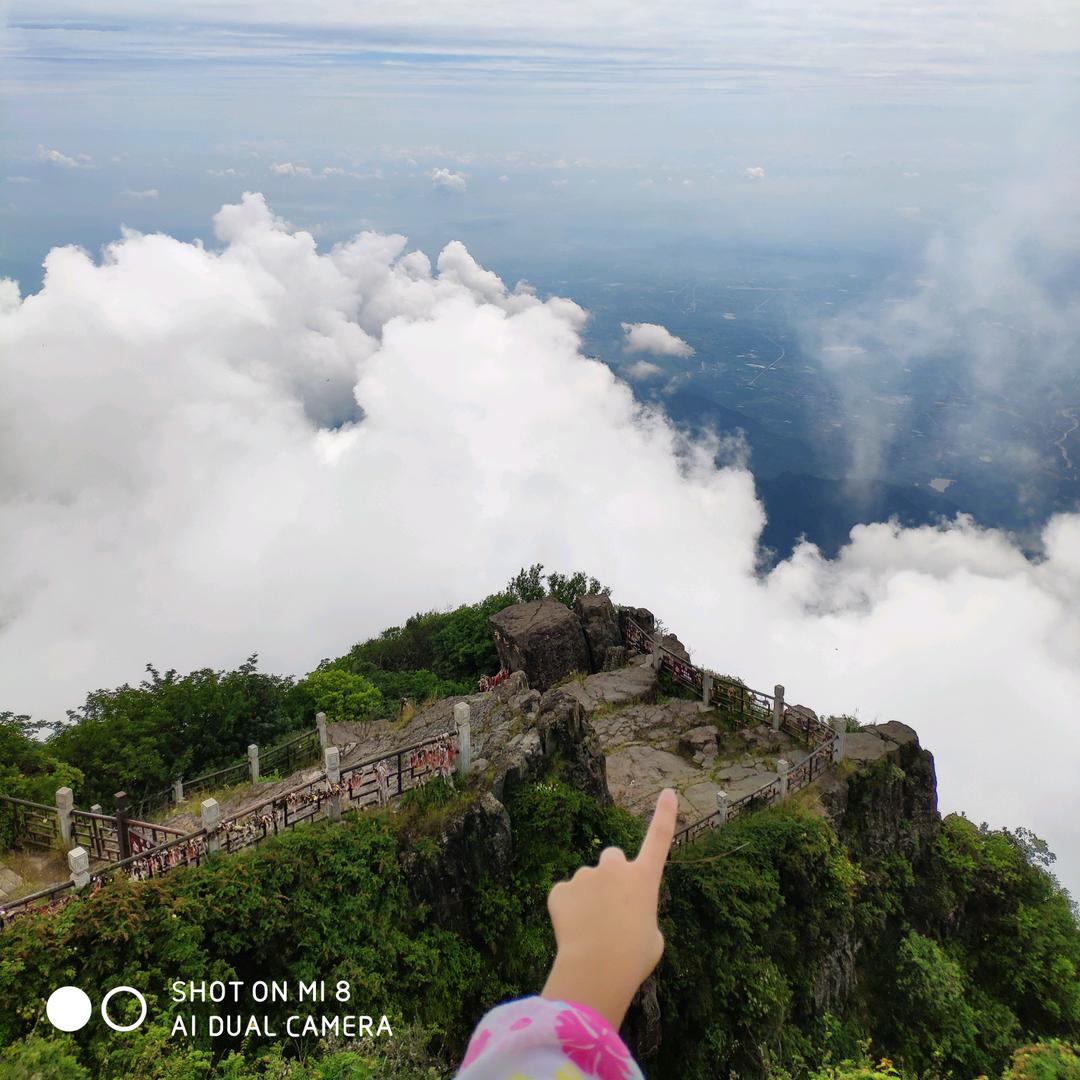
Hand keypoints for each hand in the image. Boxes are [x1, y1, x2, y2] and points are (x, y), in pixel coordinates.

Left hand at [540, 788, 677, 1028]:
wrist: (596, 968)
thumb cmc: (632, 958)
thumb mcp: (651, 939)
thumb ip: (639, 918)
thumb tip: (626, 919)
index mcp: (644, 879)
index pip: (659, 839)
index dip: (665, 815)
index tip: (668, 792)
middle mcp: (615, 868)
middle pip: (612, 857)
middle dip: (611, 874)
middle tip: (610, 905)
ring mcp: (586, 876)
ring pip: (587, 881)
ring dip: (589, 898)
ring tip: (592, 932)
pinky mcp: (560, 890)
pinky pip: (565, 898)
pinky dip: (567, 913)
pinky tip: (572, 934)